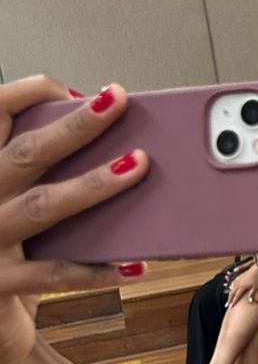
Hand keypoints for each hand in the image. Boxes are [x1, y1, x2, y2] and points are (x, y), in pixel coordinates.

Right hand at [0, 79, 147, 363]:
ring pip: (43, 206)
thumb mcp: (9, 198)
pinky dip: (98, 270)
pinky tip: (135, 264)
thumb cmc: (3, 247)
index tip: (74, 88)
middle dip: (75, 125)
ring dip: (94, 184)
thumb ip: (39, 171)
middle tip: (116, 102)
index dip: (30, 93)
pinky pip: (55, 274)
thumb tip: (113, 144)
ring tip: (138, 165)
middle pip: (26, 153)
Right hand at [226, 265, 257, 306]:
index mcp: (242, 287)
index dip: (233, 302)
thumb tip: (250, 302)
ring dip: (229, 294)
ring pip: (231, 289)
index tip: (230, 307)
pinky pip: (232, 283)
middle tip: (226, 305)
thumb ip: (251, 294)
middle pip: (232, 293)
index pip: (236, 296)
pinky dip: (230, 287)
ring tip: (228, 299)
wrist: (255, 269)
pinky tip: (230, 289)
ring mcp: (237, 280)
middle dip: (229, 300)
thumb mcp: (255, 287)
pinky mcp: (238, 277)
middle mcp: (238, 284)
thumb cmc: (256, 279)